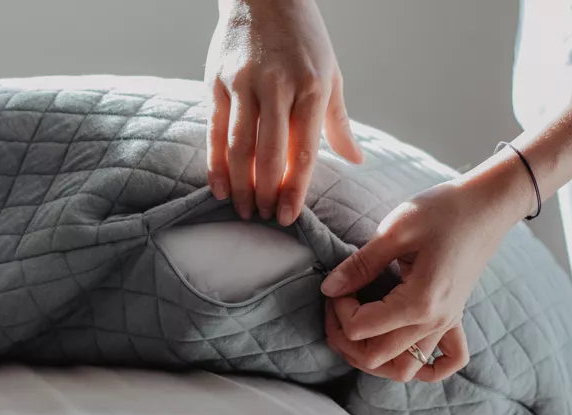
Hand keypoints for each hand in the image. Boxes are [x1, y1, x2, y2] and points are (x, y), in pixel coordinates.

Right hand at [205, 0, 363, 224]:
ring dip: (241, 185)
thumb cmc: (304, 40)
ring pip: (240, 146)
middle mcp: (278, 86)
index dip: (295, 189)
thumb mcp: (330, 75)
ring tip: (244, 210)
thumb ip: (339, 122)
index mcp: (313, 88)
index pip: (304, 151)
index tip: (288, 217)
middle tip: (265, 218)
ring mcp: (244, 83)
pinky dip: (215, 163)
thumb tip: (356, 160)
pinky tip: (219, 187)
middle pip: (270, 154)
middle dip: (267, 193)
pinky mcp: (217, 81)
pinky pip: (215, 131)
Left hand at [321, 163, 532, 382]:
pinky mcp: (454, 318)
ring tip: (357, 328)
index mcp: (418, 303)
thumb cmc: (444, 210)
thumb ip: (360, 265)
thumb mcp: (394, 231)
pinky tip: (402, 348)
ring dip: (373, 357)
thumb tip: (329, 289)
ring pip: (404, 370)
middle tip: (337, 306)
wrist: (489, 204)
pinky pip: (446, 362)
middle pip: (375, 358)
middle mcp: (434, 323)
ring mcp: (447, 324)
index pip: (359, 329)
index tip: (338, 284)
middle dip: (345, 337)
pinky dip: (424, 367)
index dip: (338, 308)